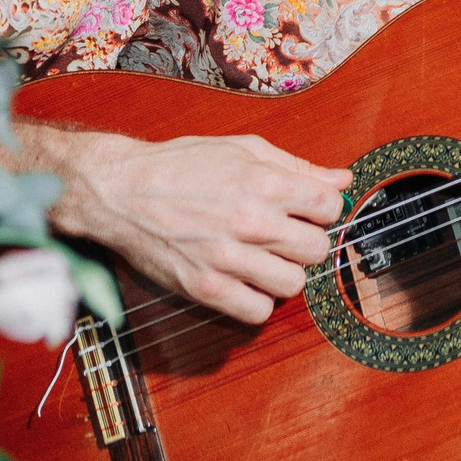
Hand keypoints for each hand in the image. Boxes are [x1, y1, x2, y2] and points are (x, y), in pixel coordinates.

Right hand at [46, 131, 349, 324]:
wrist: (119, 192)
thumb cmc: (181, 165)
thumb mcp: (244, 150)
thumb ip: (299, 167)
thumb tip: (341, 180)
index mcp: (265, 183)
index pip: (329, 208)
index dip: (323, 209)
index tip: (307, 211)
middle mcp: (250, 222)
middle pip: (317, 248)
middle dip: (307, 241)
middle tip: (286, 235)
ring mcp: (227, 258)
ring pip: (293, 283)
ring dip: (285, 272)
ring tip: (266, 259)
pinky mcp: (203, 287)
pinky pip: (257, 311)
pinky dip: (258, 301)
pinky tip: (247, 282)